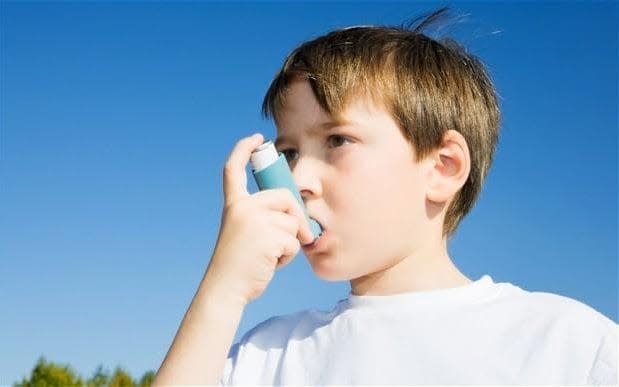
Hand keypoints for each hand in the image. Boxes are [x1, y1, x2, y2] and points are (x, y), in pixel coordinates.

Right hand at [204, 133, 313, 306]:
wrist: (225, 289)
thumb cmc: (240, 265)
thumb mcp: (247, 234)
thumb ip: (266, 219)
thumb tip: (301, 218)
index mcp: (234, 205)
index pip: (233, 169)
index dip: (244, 149)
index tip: (256, 138)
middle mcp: (242, 207)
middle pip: (284, 196)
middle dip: (297, 216)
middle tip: (302, 236)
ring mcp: (254, 220)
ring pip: (293, 221)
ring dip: (290, 242)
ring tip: (270, 255)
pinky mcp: (267, 236)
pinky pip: (294, 240)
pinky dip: (289, 256)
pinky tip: (271, 264)